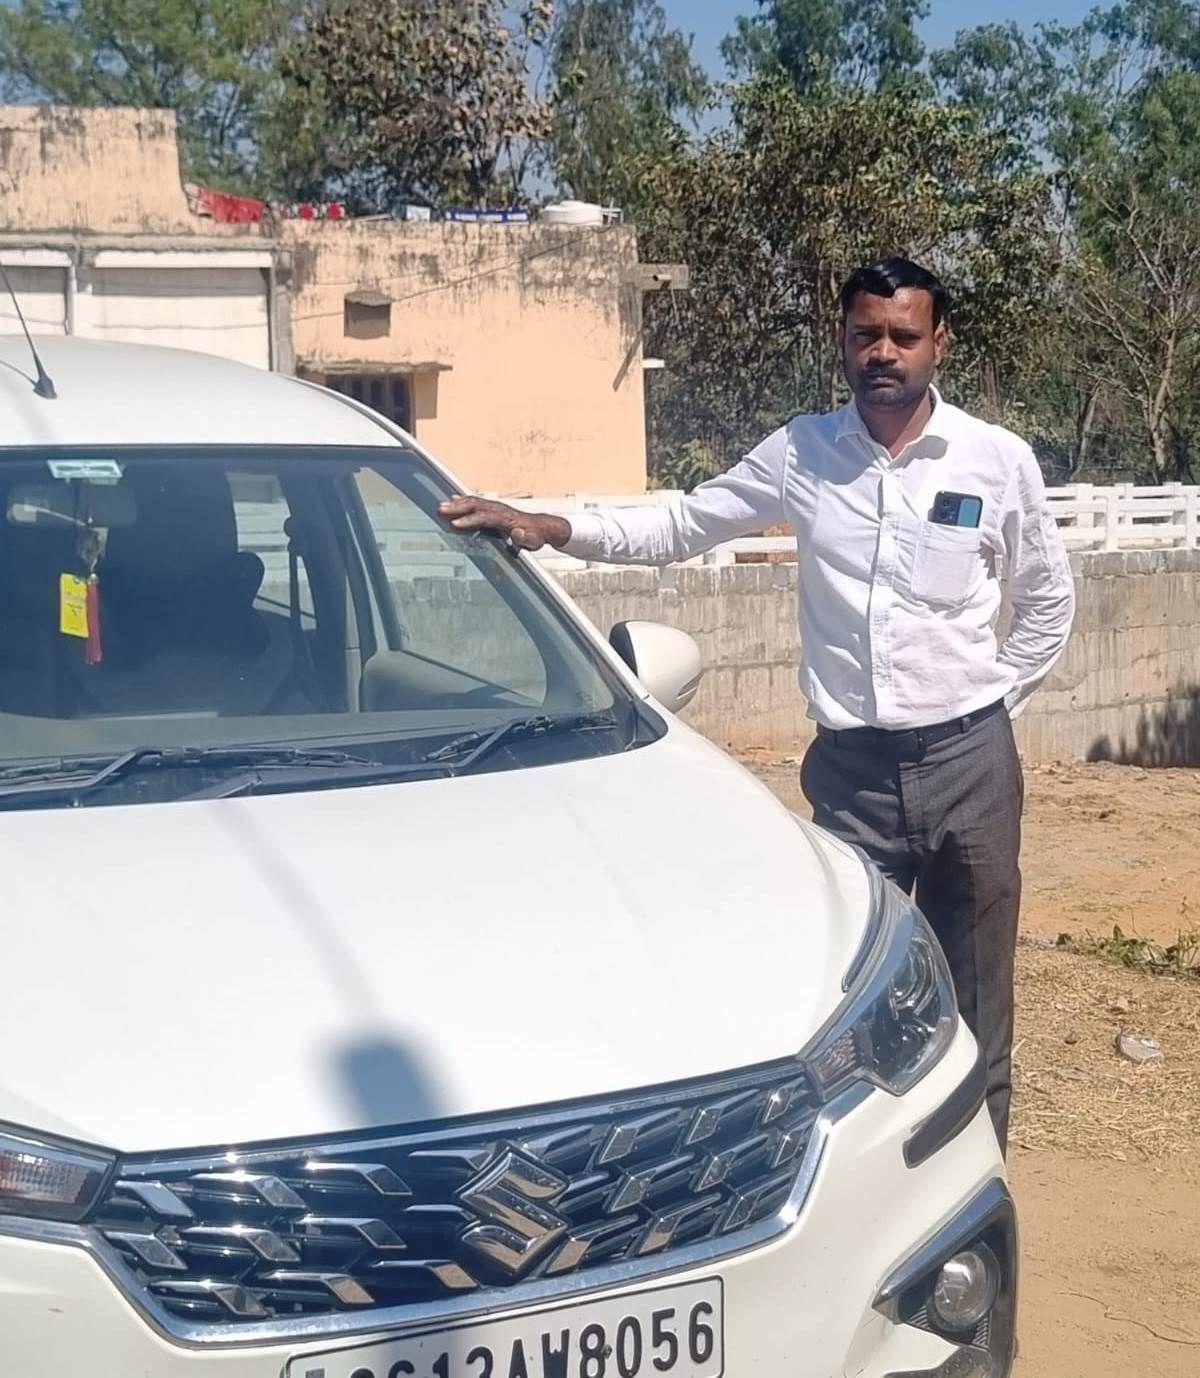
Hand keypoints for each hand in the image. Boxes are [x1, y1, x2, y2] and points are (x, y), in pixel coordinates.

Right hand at [438, 496, 571, 551]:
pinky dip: (464, 500)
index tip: (455, 524)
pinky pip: (477, 502)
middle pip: (476, 505)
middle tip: (441, 510)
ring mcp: (496, 507)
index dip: (469, 520)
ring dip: (457, 503)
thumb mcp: (534, 542)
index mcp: (507, 519)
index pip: (484, 517)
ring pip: (474, 501)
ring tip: (441, 506)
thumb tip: (518, 534)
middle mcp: (500, 510)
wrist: (542, 527)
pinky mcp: (494, 509)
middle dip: (458, 508)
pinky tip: (453, 499)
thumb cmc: (536, 536)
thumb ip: (526, 539)